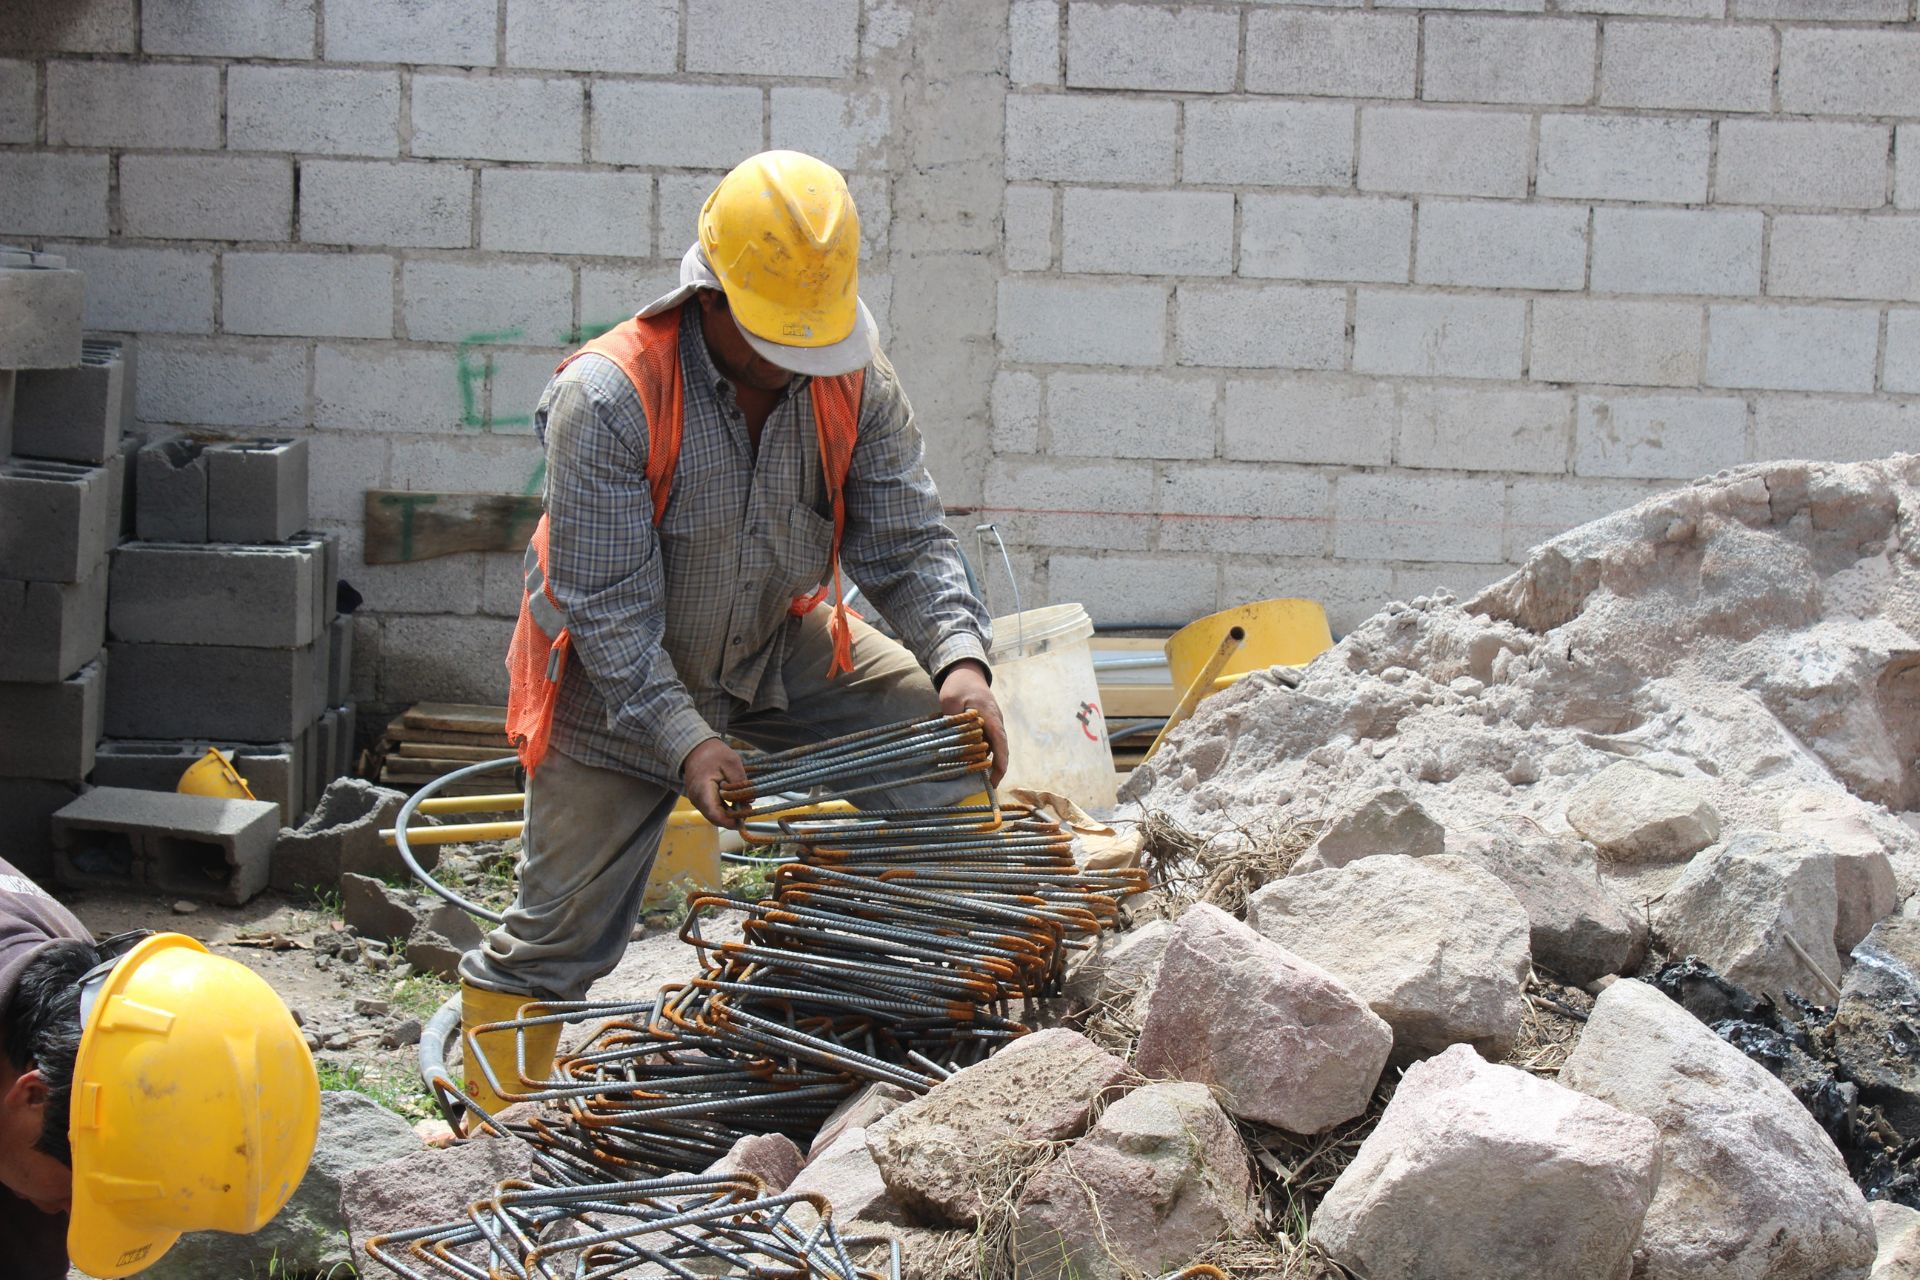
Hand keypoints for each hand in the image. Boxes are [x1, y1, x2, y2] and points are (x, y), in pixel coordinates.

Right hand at [681, 737, 748, 828]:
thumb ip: (740, 781)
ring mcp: (698, 800)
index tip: (744, 820)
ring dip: (730, 813)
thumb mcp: (731, 763)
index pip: (715, 814)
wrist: (696, 748)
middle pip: (716, 818)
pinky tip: (737, 802)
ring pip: (715, 815)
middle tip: (749, 810)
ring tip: (745, 805)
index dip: (730, 822)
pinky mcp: (701, 799)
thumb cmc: (713, 754)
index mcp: (702, 791)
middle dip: (733, 818)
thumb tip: (749, 800)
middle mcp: (697, 800)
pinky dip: (725, 808)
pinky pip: (714, 808)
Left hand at [938, 660, 1007, 785]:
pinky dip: (981, 752)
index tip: (997, 777)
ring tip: (978, 777)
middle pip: (1000, 748)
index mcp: (990, 715)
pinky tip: (970, 761)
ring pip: (993, 746)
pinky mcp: (987, 725)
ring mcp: (993, 723)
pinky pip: (987, 742)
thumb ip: (952, 719)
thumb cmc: (959, 684)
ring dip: (988, 761)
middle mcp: (996, 721)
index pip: (999, 741)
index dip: (1000, 761)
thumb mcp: (950, 699)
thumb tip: (953, 740)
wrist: (967, 671)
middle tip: (989, 784)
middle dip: (997, 767)